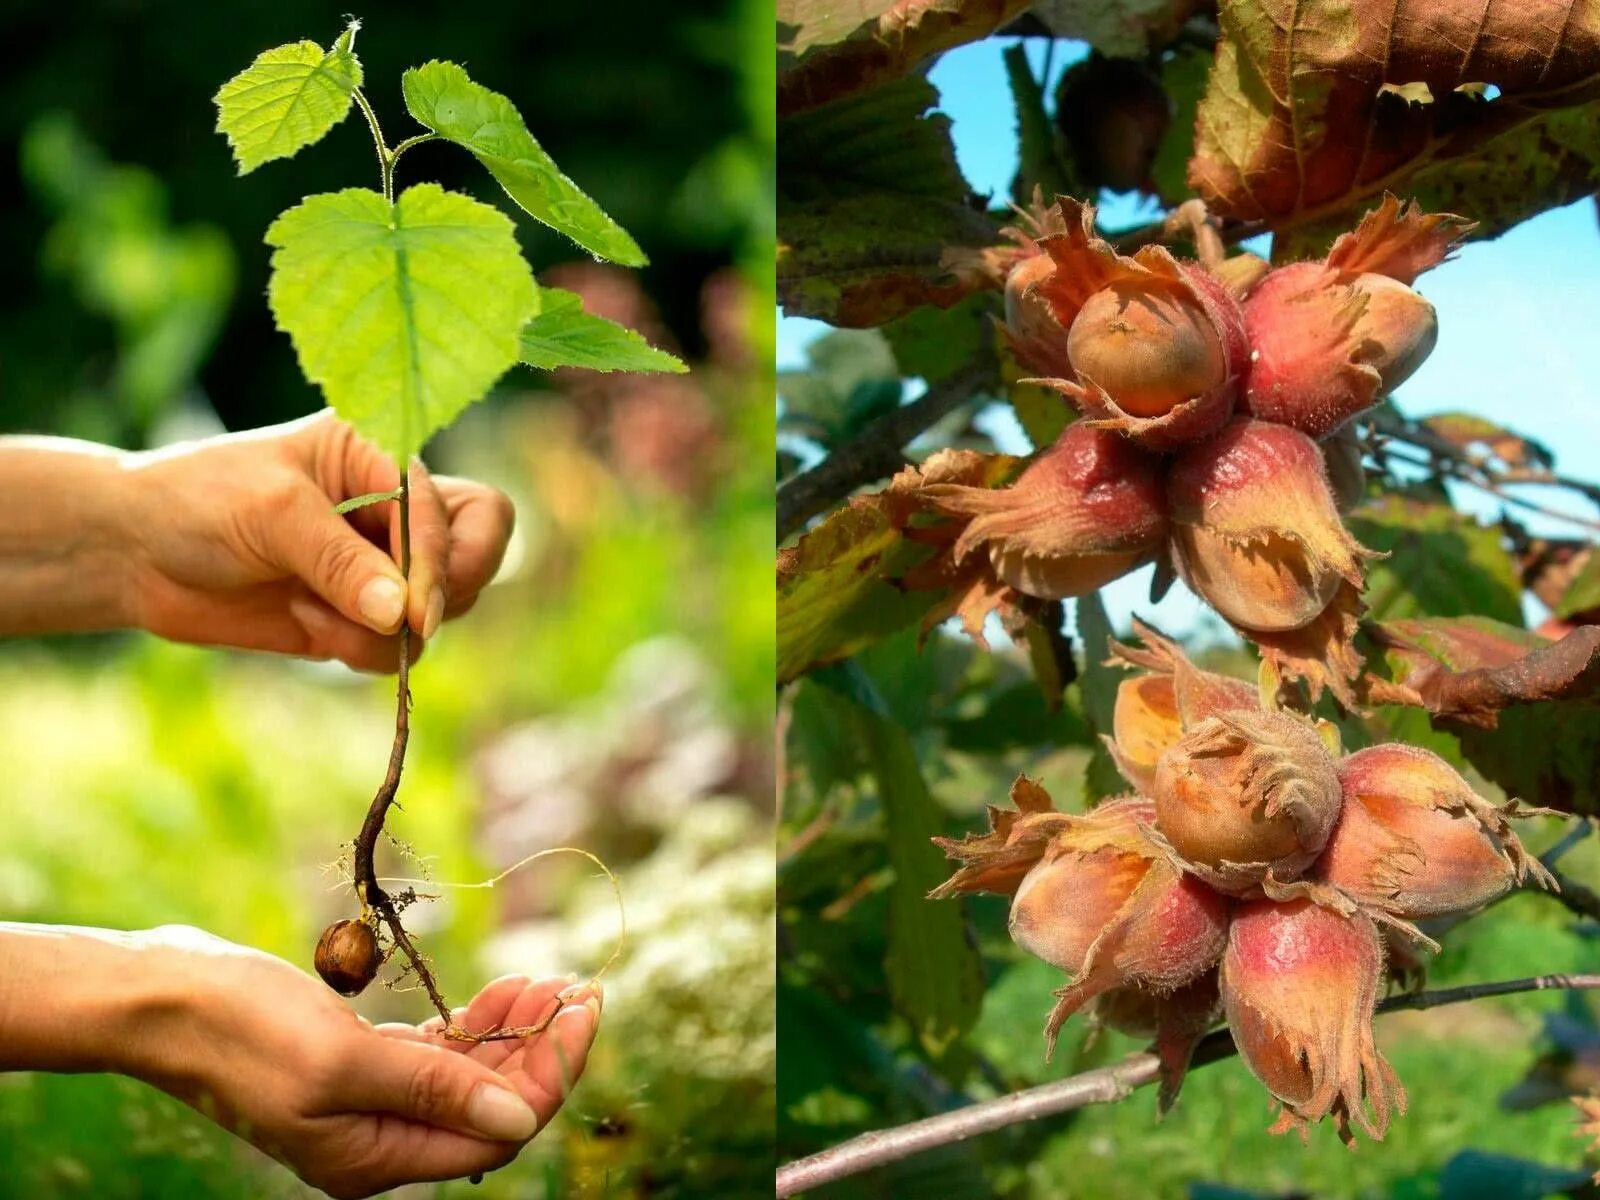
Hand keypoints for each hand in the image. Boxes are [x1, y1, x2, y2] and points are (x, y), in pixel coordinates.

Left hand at [123, 411, 513, 670]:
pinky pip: (398, 648)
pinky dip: (361, 650)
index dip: (438, 562)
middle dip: (448, 590)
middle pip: (478, 549)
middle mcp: (394, 507)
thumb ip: (341, 562)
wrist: (133, 552)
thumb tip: (405, 615)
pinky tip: (302, 622)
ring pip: (444, 609)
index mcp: (382, 454)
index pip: (453, 510)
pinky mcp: (361, 615)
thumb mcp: (272, 514)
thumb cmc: (197, 501)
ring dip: (388, 629)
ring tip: (312, 611)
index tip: (414, 612)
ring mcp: (382, 564)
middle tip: (410, 622)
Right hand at [135, 927, 598, 1198]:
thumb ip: (435, 1089)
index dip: (550, 1072)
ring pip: (468, 1076)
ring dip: (512, 1031)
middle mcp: (380, 1140)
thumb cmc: (245, 1029)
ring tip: (547, 982)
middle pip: (491, 1104)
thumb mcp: (345, 1061)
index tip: (585, 1010)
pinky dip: (472, 1026)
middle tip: (576, 987)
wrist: (167, 999)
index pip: (498, 1129)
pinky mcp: (359, 1065)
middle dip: (540, 1048)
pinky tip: (501, 992)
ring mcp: (370, 1102)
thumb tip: (520, 1117)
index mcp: (377, 1157)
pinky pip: (436, 1057)